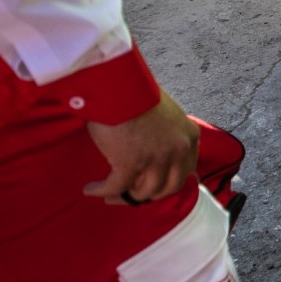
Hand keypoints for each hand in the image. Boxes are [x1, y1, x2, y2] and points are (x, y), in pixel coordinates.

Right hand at [84, 89, 199, 204]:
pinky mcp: (131, 164)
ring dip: (125, 196)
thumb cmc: (135, 92)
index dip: (169, 181)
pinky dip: (102, 191)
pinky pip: (116, 187)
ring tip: (109, 195)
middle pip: (168, 187)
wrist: (117, 85)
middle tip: (131, 194)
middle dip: (149, 194)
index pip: (186, 170)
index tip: (154, 185)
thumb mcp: (165, 113)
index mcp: (189, 137)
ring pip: (144, 192)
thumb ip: (167, 133)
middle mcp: (178, 151)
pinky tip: (91, 190)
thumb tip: (155, 147)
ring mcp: (156, 159)